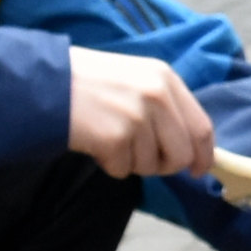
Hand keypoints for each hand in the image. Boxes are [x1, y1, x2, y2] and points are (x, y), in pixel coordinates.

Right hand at [63, 49, 212, 179]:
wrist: (46, 83)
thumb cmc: (90, 83)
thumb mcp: (136, 79)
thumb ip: (165, 107)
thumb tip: (191, 146)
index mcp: (166, 79)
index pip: (201, 127)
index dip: (203, 155)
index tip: (198, 170)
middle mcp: (157, 96)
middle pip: (181, 154)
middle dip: (164, 165)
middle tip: (141, 157)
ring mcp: (137, 117)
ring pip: (151, 166)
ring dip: (130, 161)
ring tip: (109, 136)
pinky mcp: (115, 138)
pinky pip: (123, 170)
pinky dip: (109, 164)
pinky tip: (95, 142)